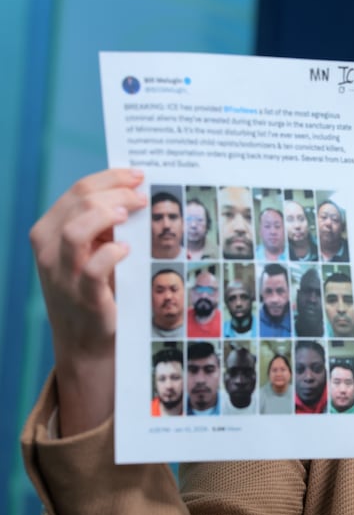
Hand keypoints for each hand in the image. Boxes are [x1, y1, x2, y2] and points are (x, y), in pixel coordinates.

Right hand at [30, 169, 145, 434]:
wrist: (87, 339)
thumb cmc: (95, 286)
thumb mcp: (92, 249)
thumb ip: (104, 223)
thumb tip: (136, 190)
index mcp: (49, 229)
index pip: (78, 189)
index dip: (112, 178)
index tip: (138, 175)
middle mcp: (49, 248)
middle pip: (79, 202)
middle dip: (116, 192)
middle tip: (142, 196)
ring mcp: (62, 274)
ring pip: (76, 230)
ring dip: (108, 216)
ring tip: (131, 215)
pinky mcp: (82, 296)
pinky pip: (93, 268)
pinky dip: (112, 254)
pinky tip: (127, 250)